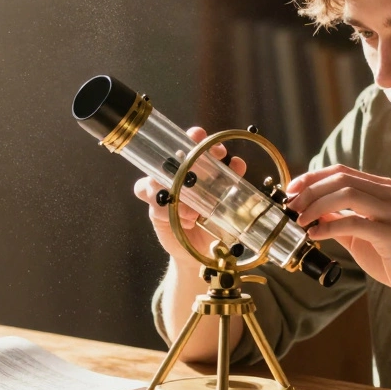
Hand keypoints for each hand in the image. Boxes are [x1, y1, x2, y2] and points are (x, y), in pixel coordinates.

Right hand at [134, 127, 246, 271]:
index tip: (211, 143)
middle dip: (180, 157)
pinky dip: (168, 210)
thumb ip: (231, 182)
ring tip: (194, 210)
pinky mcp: (155, 211)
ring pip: (153, 180)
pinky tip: (187, 219)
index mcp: (191, 167)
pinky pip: (154, 205)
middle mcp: (172, 176)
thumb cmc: (215, 221)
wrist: (203, 251)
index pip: (187, 144)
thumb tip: (237, 162)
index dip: (194, 137)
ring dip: (174, 191)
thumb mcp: (227, 202)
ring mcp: (161, 193)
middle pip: (166, 157)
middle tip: (201, 164)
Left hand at [287, 164, 390, 307]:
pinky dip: (329, 227)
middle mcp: (390, 195)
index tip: (291, 190)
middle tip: (291, 206)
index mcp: (383, 189)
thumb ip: (340, 220)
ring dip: (317, 206)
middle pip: (341, 179)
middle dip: (310, 191)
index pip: (341, 172)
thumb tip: (310, 211)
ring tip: (300, 221)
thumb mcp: (362, 234)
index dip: (312, 177)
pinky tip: (315, 235)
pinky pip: (355, 222)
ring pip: (347, 194)